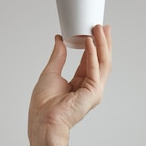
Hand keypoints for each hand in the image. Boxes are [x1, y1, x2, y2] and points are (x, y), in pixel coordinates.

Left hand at [28, 25, 111, 145]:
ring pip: (102, 63)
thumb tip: (60, 39)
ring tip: (99, 29)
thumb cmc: (44, 105)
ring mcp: (93, 91)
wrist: (43, 120)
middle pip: (100, 61)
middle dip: (103, 42)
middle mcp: (89, 88)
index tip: (94, 30)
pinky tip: (90, 41)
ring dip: (101, 45)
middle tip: (103, 25)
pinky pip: (95, 69)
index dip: (93, 46)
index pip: (90, 62)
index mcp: (80, 85)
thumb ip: (58, 56)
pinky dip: (93, 54)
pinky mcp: (93, 93)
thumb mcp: (51, 73)